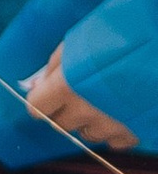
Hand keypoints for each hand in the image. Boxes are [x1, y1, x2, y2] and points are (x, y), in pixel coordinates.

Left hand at [18, 46, 139, 154]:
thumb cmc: (122, 32)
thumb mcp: (80, 41)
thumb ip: (55, 66)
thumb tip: (38, 86)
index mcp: (67, 86)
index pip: (37, 109)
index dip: (41, 101)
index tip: (47, 96)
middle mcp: (86, 110)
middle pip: (60, 124)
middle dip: (64, 110)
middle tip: (80, 92)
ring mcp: (112, 125)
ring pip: (88, 134)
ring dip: (91, 120)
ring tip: (107, 97)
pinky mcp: (135, 132)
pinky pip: (115, 141)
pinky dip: (116, 130)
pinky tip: (124, 109)